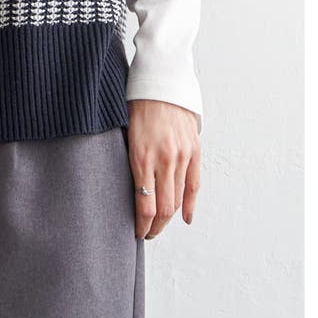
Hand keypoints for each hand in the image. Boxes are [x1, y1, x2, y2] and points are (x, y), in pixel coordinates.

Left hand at [126, 99, 200, 239]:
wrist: (160, 83)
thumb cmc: (135, 107)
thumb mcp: (123, 134)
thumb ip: (129, 161)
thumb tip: (127, 188)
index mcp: (141, 157)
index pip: (144, 206)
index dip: (141, 225)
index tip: (136, 232)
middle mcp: (163, 160)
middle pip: (163, 209)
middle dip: (154, 227)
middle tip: (146, 233)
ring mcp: (181, 156)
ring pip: (178, 199)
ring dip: (168, 218)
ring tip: (158, 226)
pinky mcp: (194, 151)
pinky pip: (194, 184)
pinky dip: (189, 205)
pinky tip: (184, 218)